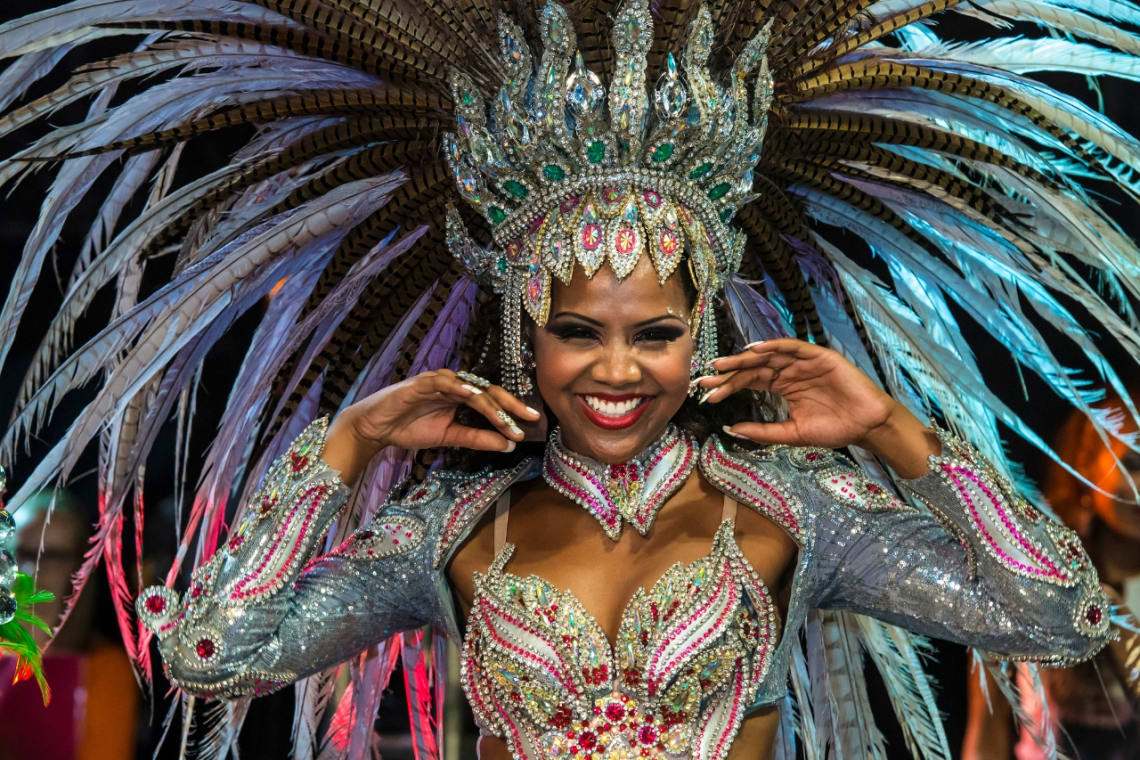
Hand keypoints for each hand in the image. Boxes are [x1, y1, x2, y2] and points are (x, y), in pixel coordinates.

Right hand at [324, 370, 545, 483]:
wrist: (376, 428)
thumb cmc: (410, 428)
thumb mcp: (449, 438)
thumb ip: (476, 439)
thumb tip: (508, 445)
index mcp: (462, 396)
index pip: (492, 401)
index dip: (512, 411)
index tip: (532, 424)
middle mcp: (454, 385)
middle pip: (488, 391)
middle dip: (510, 405)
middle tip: (530, 418)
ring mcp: (438, 382)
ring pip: (470, 389)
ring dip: (489, 405)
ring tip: (505, 420)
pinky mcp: (420, 383)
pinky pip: (443, 383)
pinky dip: (458, 387)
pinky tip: (471, 395)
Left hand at [696, 339, 936, 474]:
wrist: (866, 427)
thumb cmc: (833, 429)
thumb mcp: (791, 433)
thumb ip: (763, 431)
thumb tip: (730, 430)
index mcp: (782, 387)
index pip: (750, 382)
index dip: (728, 386)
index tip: (707, 393)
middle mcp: (789, 372)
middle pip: (754, 367)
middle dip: (730, 372)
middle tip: (707, 377)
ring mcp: (803, 363)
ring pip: (769, 356)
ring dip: (745, 358)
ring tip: (724, 363)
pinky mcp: (819, 356)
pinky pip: (793, 347)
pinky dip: (775, 346)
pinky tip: (756, 350)